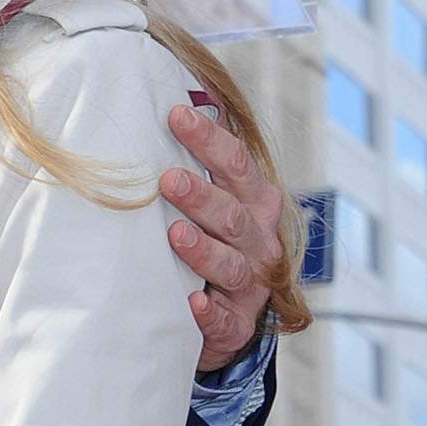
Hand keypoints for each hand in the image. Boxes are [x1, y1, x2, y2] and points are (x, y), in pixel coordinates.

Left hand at [163, 101, 287, 373]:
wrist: (225, 318)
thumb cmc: (210, 241)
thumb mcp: (210, 202)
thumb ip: (194, 162)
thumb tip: (171, 100)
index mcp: (254, 202)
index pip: (237, 165)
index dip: (210, 139)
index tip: (175, 114)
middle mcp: (259, 241)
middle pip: (234, 213)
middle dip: (203, 195)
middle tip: (167, 179)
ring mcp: (250, 284)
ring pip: (230, 264)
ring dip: (203, 249)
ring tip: (173, 234)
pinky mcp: (235, 325)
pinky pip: (223, 319)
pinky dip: (208, 312)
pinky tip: (190, 302)